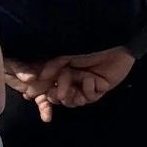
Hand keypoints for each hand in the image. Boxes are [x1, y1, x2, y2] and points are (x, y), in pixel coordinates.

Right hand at [12, 44, 134, 119]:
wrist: (115, 46)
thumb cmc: (90, 46)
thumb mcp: (67, 54)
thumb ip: (53, 65)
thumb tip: (39, 77)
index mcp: (62, 72)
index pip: (48, 85)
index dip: (41, 91)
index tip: (31, 95)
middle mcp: (72, 81)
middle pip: (59, 97)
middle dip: (55, 96)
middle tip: (56, 93)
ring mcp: (85, 86)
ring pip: (72, 100)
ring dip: (70, 96)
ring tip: (68, 90)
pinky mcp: (98, 90)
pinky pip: (88, 97)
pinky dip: (88, 90)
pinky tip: (91, 79)